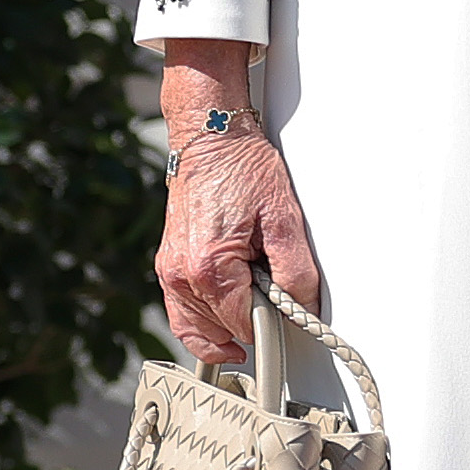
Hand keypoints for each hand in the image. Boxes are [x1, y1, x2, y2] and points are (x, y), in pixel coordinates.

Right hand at [152, 40, 325, 367]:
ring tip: (254, 319)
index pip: (244, 324)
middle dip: (251, 324)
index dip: (272, 327)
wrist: (211, 139)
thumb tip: (302, 308)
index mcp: (210, 267)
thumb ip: (295, 271)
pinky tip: (224, 325)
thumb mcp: (285, 219)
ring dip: (225, 331)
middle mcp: (182, 275)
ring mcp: (169, 272)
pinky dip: (203, 324)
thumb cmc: (244, 170)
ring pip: (196, 328)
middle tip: (276, 307)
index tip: (290, 322)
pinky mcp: (167, 265)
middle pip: (221, 330)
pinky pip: (182, 312)